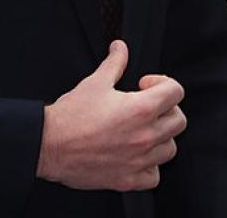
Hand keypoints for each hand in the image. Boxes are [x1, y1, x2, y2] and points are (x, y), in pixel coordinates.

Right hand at [36, 40, 186, 191]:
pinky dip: (150, 166)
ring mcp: (137, 160)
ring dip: (161, 137)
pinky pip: (153, 176)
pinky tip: (138, 155)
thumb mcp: (96, 82)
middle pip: (179, 120)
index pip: (176, 92)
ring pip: (170, 148)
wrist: (48, 144)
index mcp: (141, 109)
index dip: (163, 83)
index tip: (146, 85)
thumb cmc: (70, 116)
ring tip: (144, 129)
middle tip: (149, 106)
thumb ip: (115, 62)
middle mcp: (145, 136)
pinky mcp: (126, 179)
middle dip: (167, 109)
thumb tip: (120, 48)